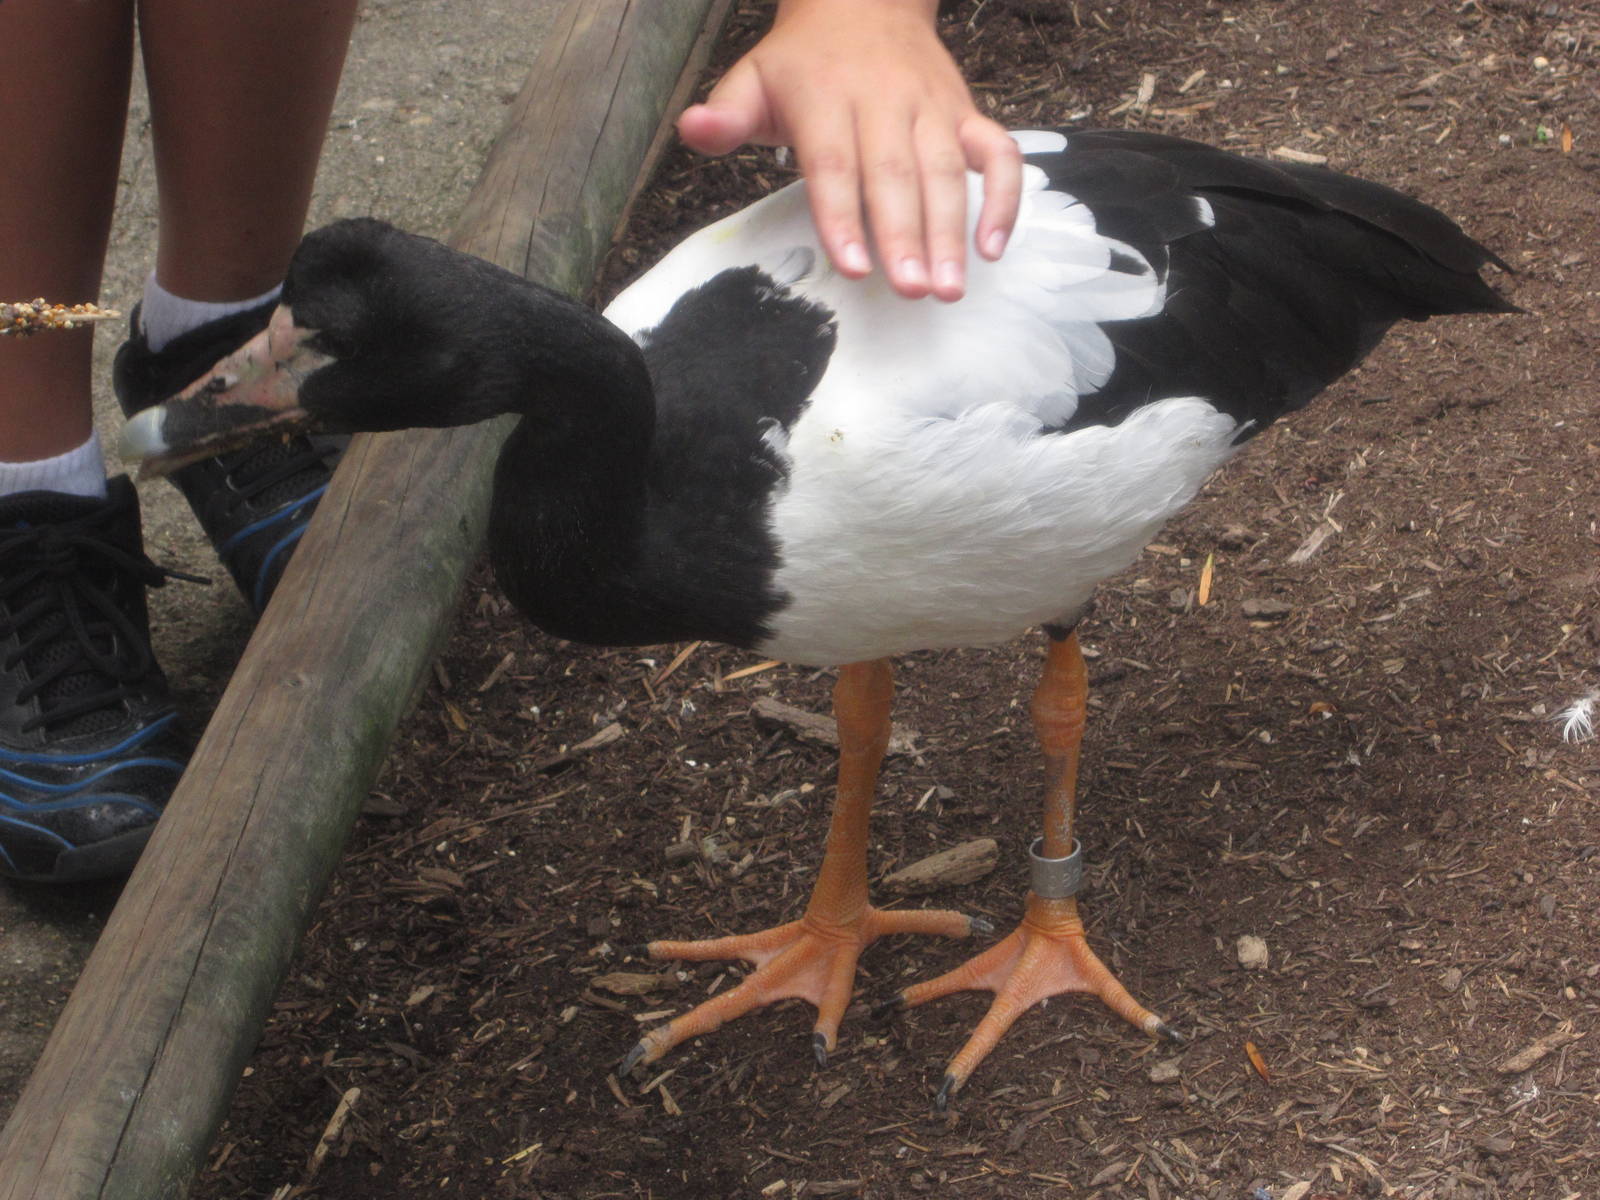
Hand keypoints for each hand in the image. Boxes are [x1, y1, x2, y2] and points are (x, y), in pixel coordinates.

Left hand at [677, 0, 1021, 301]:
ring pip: (947, 170)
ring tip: (949, 287)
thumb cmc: (803, 62)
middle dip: (905, 235)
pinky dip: (1005, 197)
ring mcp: (931, 107)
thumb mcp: (752, 78)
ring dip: (952, 230)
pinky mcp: (965, 113)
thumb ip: (725, 114)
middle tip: (911, 290)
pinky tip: (994, 246)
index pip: (834, 163)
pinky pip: (998, 152)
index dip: (843, 216)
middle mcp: (884, 101)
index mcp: (826, 97)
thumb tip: (693, 129)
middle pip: (896, 174)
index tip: (854, 267)